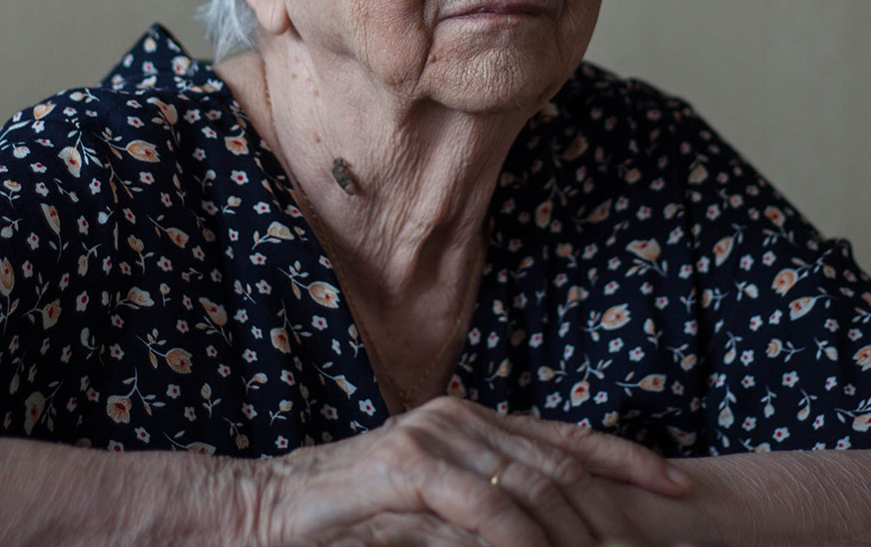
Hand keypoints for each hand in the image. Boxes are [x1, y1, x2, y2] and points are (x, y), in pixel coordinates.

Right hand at [252, 396, 691, 546]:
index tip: (679, 488)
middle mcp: (459, 417)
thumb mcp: (437, 514)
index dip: (628, 460)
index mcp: (470, 421)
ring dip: (575, 535)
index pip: (566, 436)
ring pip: (536, 486)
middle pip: (562, 466)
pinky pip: (490, 506)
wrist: (272, 511)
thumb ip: (490, 511)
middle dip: (614, 516)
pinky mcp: (411, 464)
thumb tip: (554, 533)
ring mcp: (435, 435)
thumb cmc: (352, 519)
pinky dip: (523, 540)